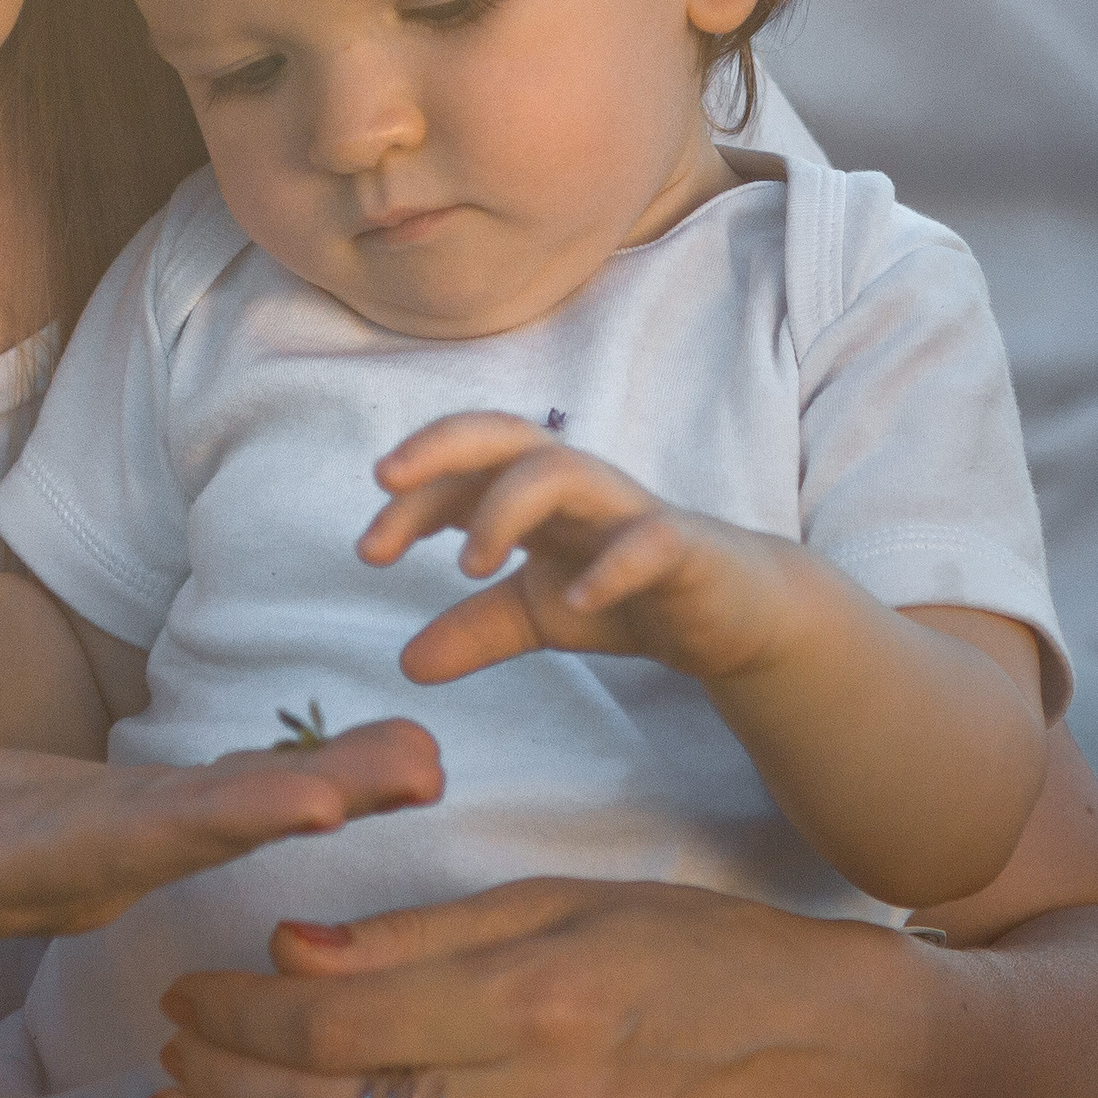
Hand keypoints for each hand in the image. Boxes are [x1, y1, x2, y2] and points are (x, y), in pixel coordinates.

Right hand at [0, 720, 443, 983]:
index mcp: (0, 875)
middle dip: (309, 799)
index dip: (213, 823)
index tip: (308, 804)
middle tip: (423, 767)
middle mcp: (68, 870)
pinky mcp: (96, 817)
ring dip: (324, 787)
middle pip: (203, 832)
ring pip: (219, 814)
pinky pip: (203, 795)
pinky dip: (283, 775)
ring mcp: (90, 847)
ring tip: (427, 756)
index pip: (118, 847)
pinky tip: (364, 764)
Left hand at [147, 879, 912, 1097]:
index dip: (240, 1012)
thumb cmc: (691, 954)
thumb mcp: (560, 898)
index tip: (188, 989)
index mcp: (532, 1005)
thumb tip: (289, 952)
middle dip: (218, 1091)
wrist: (815, 1063)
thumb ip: (417, 936)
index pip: (340, 1026)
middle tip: (166, 1049)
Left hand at [362, 413, 804, 687]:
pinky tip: (576, 600)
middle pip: (502, 433)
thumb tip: (405, 664)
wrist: (729, 614)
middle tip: (386, 482)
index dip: (409, 501)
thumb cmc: (625, 594)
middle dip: (440, 446)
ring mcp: (628, 509)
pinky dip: (609, 566)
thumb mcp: (536, 616)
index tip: (368, 549)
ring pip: (562, 470)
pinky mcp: (682, 546)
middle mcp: (575, 485)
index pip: (459, 470)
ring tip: (469, 567)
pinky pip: (647, 540)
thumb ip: (474, 630)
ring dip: (505, 509)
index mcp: (533, 493)